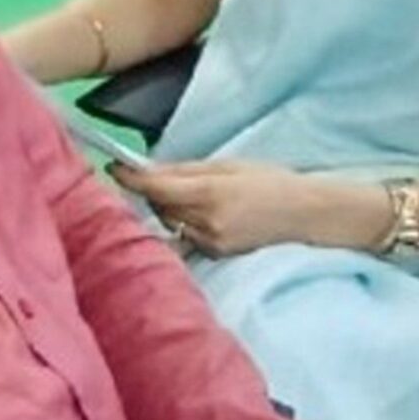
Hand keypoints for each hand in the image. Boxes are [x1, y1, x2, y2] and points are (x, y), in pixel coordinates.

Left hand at [117, 160, 374, 257]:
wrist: (305, 213)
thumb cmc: (269, 180)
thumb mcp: (227, 164)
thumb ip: (185, 169)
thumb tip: (147, 169)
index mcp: (210, 192)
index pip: (157, 187)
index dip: (131, 177)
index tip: (113, 166)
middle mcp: (207, 221)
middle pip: (159, 205)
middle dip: (153, 190)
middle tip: (155, 174)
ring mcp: (212, 242)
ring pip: (170, 222)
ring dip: (167, 207)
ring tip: (186, 194)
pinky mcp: (216, 254)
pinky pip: (186, 236)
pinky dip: (183, 223)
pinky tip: (196, 214)